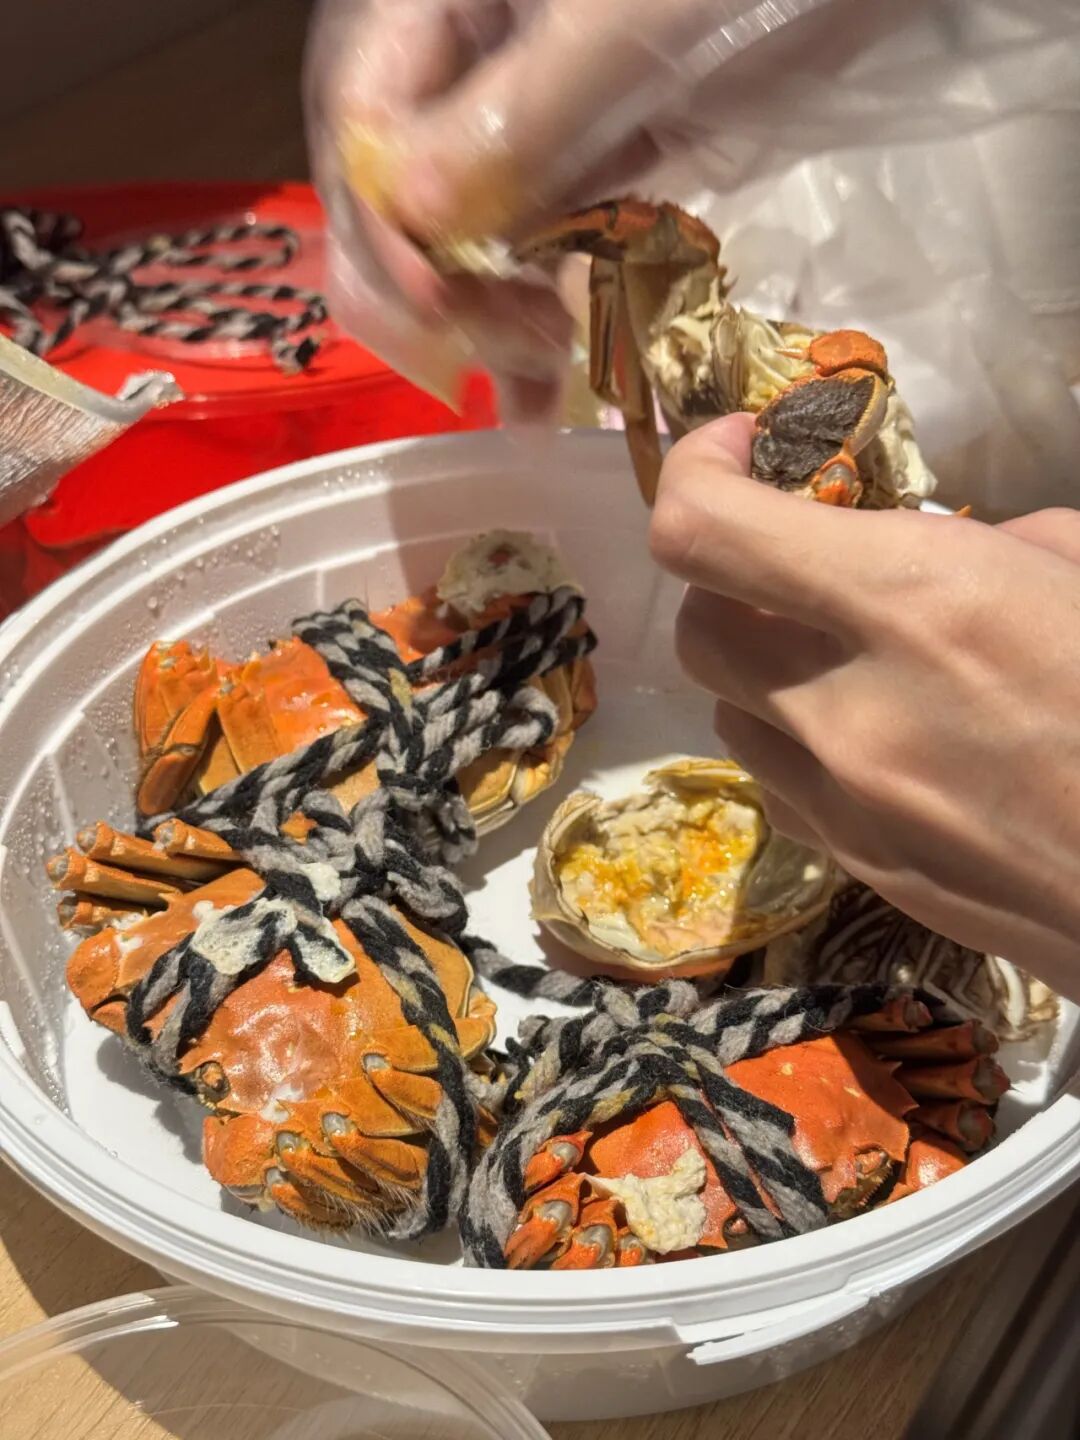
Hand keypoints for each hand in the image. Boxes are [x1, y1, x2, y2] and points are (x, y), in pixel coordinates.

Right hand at [304, 0, 835, 417]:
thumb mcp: (625, 23)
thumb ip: (519, 116)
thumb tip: (416, 217)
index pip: (365, 113)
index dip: (384, 217)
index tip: (437, 300)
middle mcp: (475, 51)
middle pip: (408, 184)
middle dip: (440, 281)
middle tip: (504, 349)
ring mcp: (539, 108)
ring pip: (475, 228)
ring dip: (490, 318)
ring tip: (533, 387)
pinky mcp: (604, 151)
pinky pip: (548, 241)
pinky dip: (544, 308)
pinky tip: (546, 385)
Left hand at [650, 414, 1079, 1002]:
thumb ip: (988, 543)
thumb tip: (930, 542)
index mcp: (918, 603)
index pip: (707, 533)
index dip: (697, 473)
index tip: (738, 452)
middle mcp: (852, 710)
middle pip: (699, 630)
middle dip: (730, 583)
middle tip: (798, 564)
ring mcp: (849, 805)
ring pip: (728, 714)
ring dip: (763, 668)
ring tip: (845, 657)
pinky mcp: (865, 869)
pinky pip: (781, 787)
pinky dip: (801, 746)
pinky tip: (875, 740)